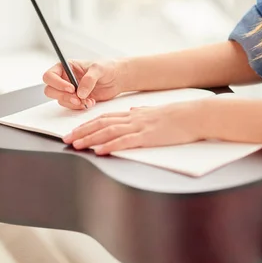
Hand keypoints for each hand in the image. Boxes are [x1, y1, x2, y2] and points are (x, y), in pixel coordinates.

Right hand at [43, 60, 123, 109]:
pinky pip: (71, 106)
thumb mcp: (98, 69)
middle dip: (63, 96)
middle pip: (50, 90)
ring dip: (73, 103)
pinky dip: (79, 107)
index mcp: (66, 67)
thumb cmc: (107, 68)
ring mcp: (70, 90)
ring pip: (60, 100)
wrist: (117, 78)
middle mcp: (65, 79)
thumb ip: (88, 79)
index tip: (71, 88)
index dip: (57, 83)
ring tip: (88, 100)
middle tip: (77, 98)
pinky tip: (90, 102)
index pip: (50, 76)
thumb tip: (80, 93)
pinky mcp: (76, 99)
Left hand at [62, 101, 207, 154]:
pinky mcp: (148, 137)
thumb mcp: (156, 111)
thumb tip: (134, 111)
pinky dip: (110, 146)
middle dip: (82, 132)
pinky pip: (125, 142)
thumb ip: (143, 112)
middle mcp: (133, 119)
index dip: (88, 124)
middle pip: (101, 124)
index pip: (105, 117)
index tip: (75, 130)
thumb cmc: (179, 116)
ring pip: (109, 132)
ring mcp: (140, 127)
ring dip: (90, 139)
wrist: (194, 115)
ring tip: (76, 145)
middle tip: (66, 139)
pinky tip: (99, 151)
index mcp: (134, 114)